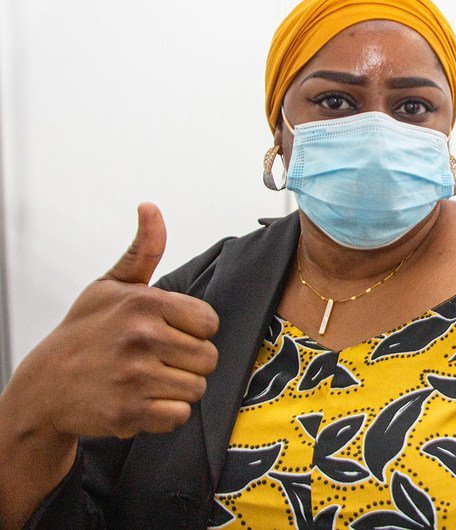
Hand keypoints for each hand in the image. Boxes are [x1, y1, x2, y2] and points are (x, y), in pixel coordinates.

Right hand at [6, 203, 218, 438]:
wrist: (43, 387)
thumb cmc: (83, 334)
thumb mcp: (109, 286)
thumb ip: (142, 250)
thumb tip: (151, 209)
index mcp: (143, 304)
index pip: (209, 322)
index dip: (192, 332)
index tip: (167, 334)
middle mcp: (141, 337)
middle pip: (208, 358)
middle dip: (187, 363)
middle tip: (155, 361)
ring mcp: (135, 376)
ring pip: (197, 388)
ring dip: (177, 389)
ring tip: (146, 380)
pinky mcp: (130, 411)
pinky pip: (179, 416)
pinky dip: (164, 415)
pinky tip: (141, 401)